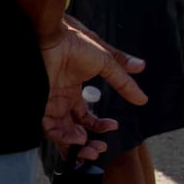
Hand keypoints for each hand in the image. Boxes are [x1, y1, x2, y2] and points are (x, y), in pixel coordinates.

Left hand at [40, 17, 141, 160]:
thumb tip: (143, 97)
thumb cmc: (76, 43)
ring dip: (76, 145)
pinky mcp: (40, 103)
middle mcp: (58, 99)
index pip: (84, 118)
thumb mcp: (106, 62)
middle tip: (100, 149)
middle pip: (71, 130)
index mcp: (71, 91)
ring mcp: (48, 102)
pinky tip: (79, 138)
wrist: (55, 35)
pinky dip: (63, 137)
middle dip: (87, 144)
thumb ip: (123, 80)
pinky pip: (48, 128)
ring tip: (91, 148)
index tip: (114, 125)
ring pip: (60, 134)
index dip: (99, 126)